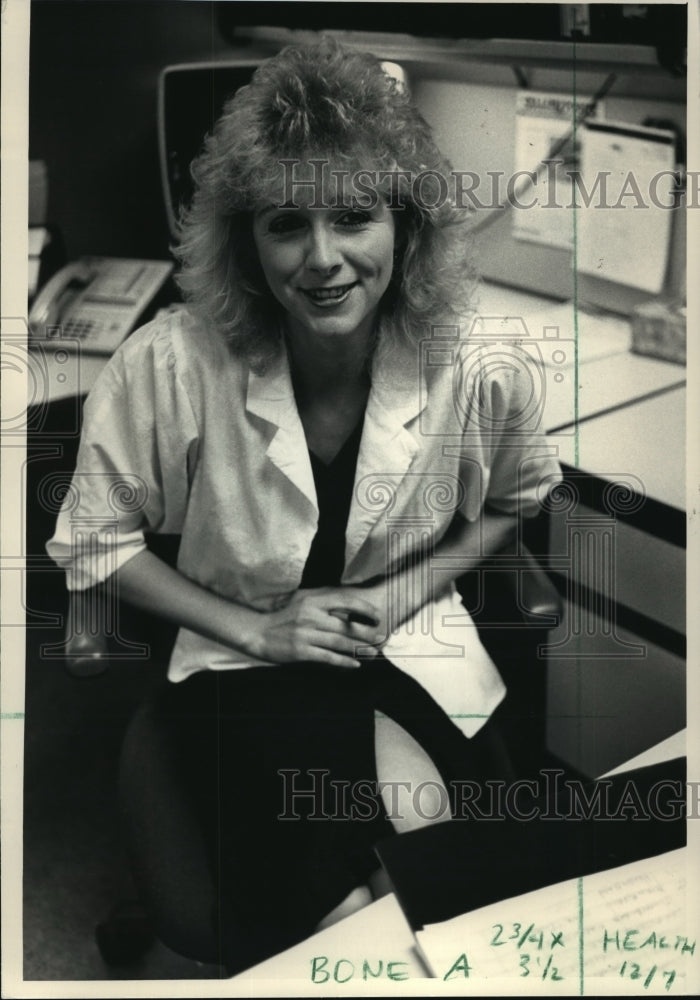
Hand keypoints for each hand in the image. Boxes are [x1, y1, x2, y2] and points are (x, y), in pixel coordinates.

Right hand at [254, 588, 382, 667]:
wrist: (258, 632)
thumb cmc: (284, 617)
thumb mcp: (302, 602)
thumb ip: (324, 603)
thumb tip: (350, 609)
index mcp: (313, 601)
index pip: (345, 602)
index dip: (364, 608)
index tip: (378, 616)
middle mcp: (311, 616)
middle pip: (345, 626)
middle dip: (366, 633)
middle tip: (381, 638)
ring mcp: (306, 634)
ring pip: (339, 642)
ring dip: (359, 649)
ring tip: (374, 654)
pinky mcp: (301, 651)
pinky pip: (327, 657)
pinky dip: (343, 662)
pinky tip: (355, 665)